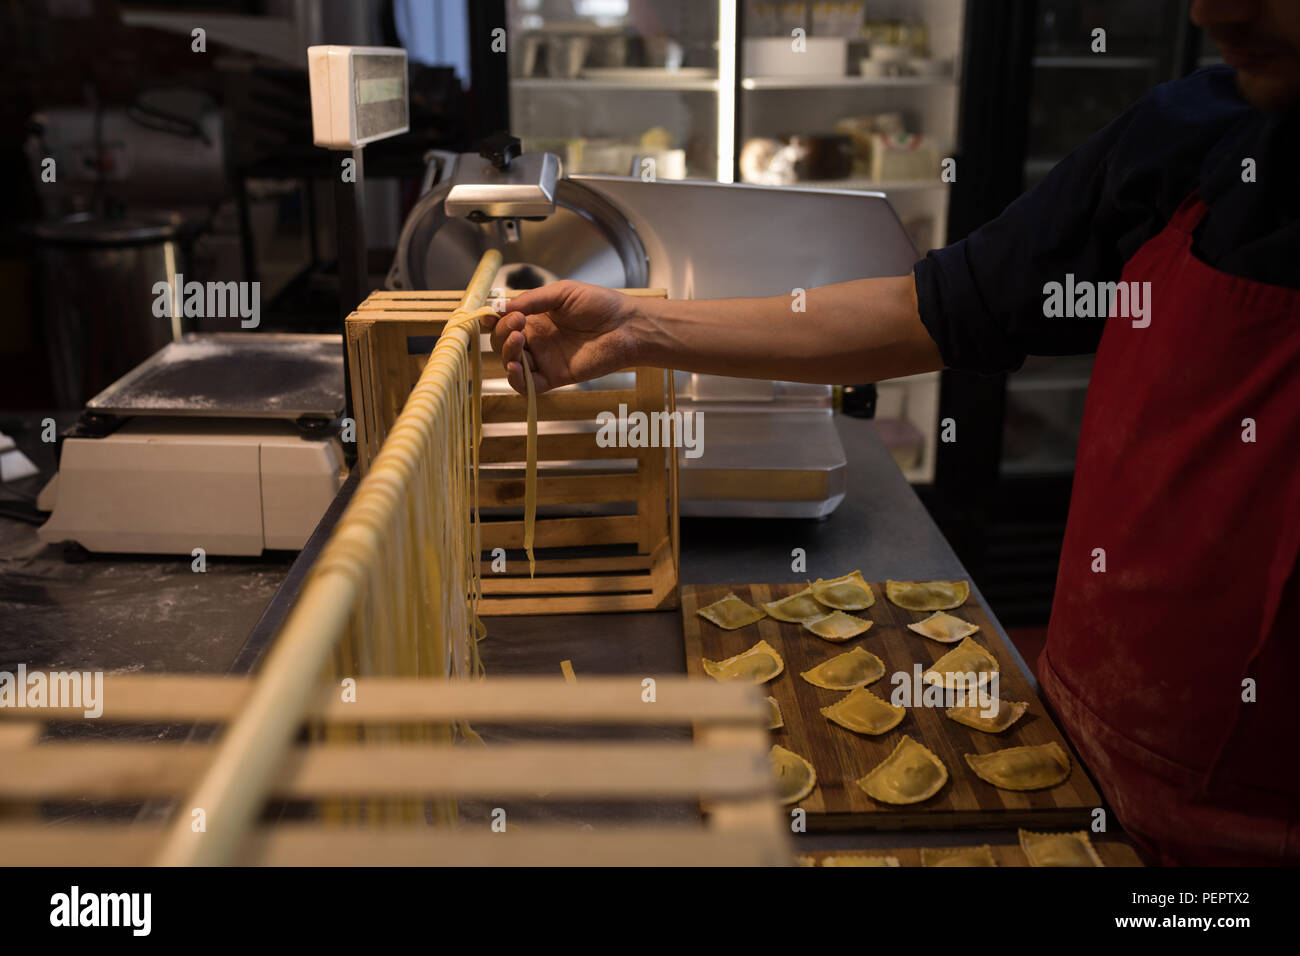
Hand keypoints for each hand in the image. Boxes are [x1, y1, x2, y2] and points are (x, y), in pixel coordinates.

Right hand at [481, 280, 640, 393]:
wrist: (626, 326)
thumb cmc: (600, 304)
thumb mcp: (562, 293)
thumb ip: (532, 300)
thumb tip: (501, 307)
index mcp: (535, 318)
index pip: (504, 322)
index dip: (493, 320)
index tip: (491, 314)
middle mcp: (536, 339)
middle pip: (503, 342)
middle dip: (502, 333)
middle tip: (518, 322)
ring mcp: (544, 359)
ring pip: (511, 363)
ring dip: (507, 352)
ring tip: (518, 338)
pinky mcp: (554, 377)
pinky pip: (528, 385)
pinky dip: (516, 378)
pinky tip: (516, 366)